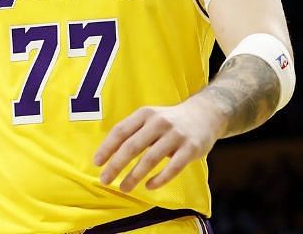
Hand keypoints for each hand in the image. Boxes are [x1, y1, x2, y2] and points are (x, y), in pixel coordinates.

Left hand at [93, 97, 225, 191]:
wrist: (206, 114)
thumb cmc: (169, 121)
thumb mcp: (149, 117)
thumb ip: (132, 130)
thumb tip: (108, 153)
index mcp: (145, 114)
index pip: (120, 131)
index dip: (107, 148)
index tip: (97, 163)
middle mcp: (159, 122)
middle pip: (132, 146)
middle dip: (116, 165)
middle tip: (105, 179)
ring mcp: (176, 135)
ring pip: (150, 159)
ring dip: (134, 176)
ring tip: (124, 187)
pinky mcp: (191, 148)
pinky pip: (173, 167)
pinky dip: (159, 179)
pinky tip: (149, 186)